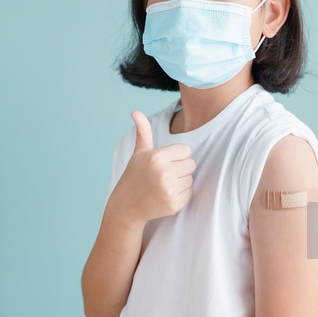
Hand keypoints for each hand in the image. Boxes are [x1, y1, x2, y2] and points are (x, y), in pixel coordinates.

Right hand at [109, 110, 195, 224]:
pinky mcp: (174, 204)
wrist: (126, 206)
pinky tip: (166, 195)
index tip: (165, 162)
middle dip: (180, 168)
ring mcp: (169, 190)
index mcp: (156, 157)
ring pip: (191, 178)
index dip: (177, 155)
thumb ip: (143, 131)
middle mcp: (163, 173)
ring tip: (164, 184)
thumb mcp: (139, 153)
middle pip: (191, 164)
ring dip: (181, 181)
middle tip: (164, 174)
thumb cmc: (134, 175)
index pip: (186, 150)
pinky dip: (181, 194)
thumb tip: (135, 111)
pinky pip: (190, 193)